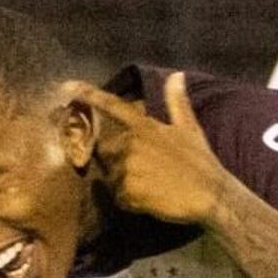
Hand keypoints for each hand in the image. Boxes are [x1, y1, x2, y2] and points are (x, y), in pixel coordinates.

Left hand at [79, 69, 225, 226]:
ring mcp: (128, 167)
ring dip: (125, 185)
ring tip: (151, 188)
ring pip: (111, 178)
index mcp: (144, 126)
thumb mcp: (190, 128)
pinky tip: (150, 201)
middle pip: (106, 153)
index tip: (66, 87)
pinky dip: (130, 202)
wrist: (212, 195)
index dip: (89, 95)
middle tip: (146, 174)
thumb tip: (176, 75)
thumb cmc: (201, 163)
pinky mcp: (128, 191)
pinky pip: (118, 198)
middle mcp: (132, 143)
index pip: (113, 106)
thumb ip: (177, 102)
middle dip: (118, 164)